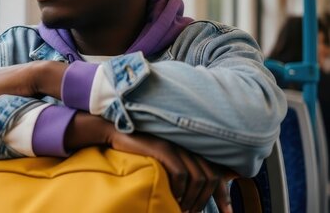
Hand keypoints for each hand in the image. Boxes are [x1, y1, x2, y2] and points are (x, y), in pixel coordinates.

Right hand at [108, 129, 234, 212]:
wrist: (116, 136)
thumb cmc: (138, 153)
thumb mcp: (163, 165)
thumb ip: (179, 174)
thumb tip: (193, 193)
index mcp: (190, 151)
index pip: (217, 173)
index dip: (224, 195)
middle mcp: (188, 147)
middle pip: (211, 177)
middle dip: (205, 201)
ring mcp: (177, 147)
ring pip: (199, 178)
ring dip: (192, 199)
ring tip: (182, 209)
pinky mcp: (164, 148)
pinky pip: (181, 173)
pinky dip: (180, 190)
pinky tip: (172, 198)